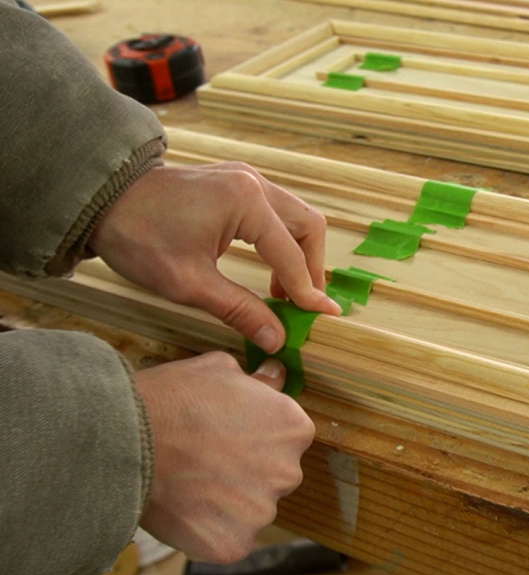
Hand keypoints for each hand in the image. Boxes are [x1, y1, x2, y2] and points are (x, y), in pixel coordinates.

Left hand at [89, 162, 341, 353]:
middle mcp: (254, 183)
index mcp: (246, 202)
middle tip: (303, 304)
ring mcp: (246, 177)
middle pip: (308, 226)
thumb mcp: (189, 283)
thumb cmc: (139, 238)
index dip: (308, 292)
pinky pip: (276, 210)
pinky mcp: (235, 181)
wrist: (100, 201)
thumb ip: (240, 310)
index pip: (291, 254)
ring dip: (299, 253)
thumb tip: (276, 339)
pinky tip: (269, 266)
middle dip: (311, 268)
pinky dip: (282, 239)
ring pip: (296, 216)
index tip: (324, 318)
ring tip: (285, 291)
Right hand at [134, 353, 313, 562]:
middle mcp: (289, 472)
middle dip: (246, 471)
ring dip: (227, 503)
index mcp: (294, 429)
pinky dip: (208, 531)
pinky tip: (183, 510)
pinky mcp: (233, 545)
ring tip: (188, 485)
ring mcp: (262, 513)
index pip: (288, 438)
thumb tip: (277, 376)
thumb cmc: (170, 399)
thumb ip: (258, 381)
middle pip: (273, 476)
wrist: (124, 442)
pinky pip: (227, 540)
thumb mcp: (219, 369)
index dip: (255, 435)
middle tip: (205, 461)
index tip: (226, 434)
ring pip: (250, 510)